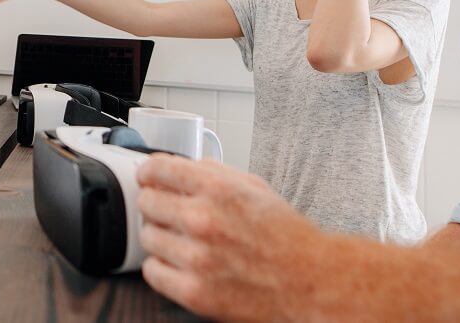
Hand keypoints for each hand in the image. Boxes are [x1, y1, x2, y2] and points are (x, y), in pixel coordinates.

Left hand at [136, 155, 322, 321]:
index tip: (148, 178)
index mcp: (218, 189)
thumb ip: (214, 172)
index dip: (149, 172)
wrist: (313, 284)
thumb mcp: (255, 187)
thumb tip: (181, 166)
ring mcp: (196, 258)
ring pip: (147, 237)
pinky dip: (162, 267)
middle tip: (168, 212)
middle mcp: (203, 220)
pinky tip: (179, 263)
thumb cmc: (287, 237)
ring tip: (180, 240)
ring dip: (160, 237)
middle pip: (146, 202)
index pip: (157, 169)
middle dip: (155, 204)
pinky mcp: (194, 292)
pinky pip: (152, 272)